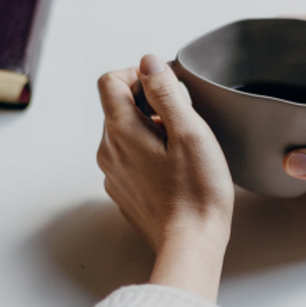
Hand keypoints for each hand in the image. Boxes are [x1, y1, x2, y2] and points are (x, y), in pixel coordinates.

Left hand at [97, 55, 233, 300]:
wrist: (191, 244)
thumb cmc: (197, 191)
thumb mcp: (189, 132)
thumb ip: (166, 92)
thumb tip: (149, 62)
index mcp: (121, 132)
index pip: (110, 81)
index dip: (138, 75)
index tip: (166, 87)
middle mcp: (108, 151)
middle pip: (118, 107)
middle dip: (149, 103)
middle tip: (183, 120)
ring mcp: (114, 174)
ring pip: (125, 134)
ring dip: (150, 129)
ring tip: (182, 148)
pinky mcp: (124, 192)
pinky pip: (130, 159)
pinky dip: (149, 153)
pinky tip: (175, 170)